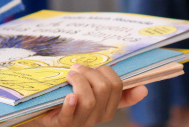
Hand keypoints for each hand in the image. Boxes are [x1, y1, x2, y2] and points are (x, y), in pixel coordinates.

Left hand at [30, 65, 146, 126]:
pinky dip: (71, 104)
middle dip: (89, 72)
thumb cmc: (70, 96)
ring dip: (78, 81)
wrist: (44, 111)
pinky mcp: (63, 123)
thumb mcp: (92, 90)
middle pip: (103, 89)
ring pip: (89, 99)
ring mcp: (81, 121)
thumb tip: (144, 89)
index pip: (118, 86)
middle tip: (76, 68)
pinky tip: (69, 96)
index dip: (108, 72)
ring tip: (69, 75)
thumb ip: (114, 88)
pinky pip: (70, 114)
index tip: (98, 68)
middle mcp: (97, 116)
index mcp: (108, 107)